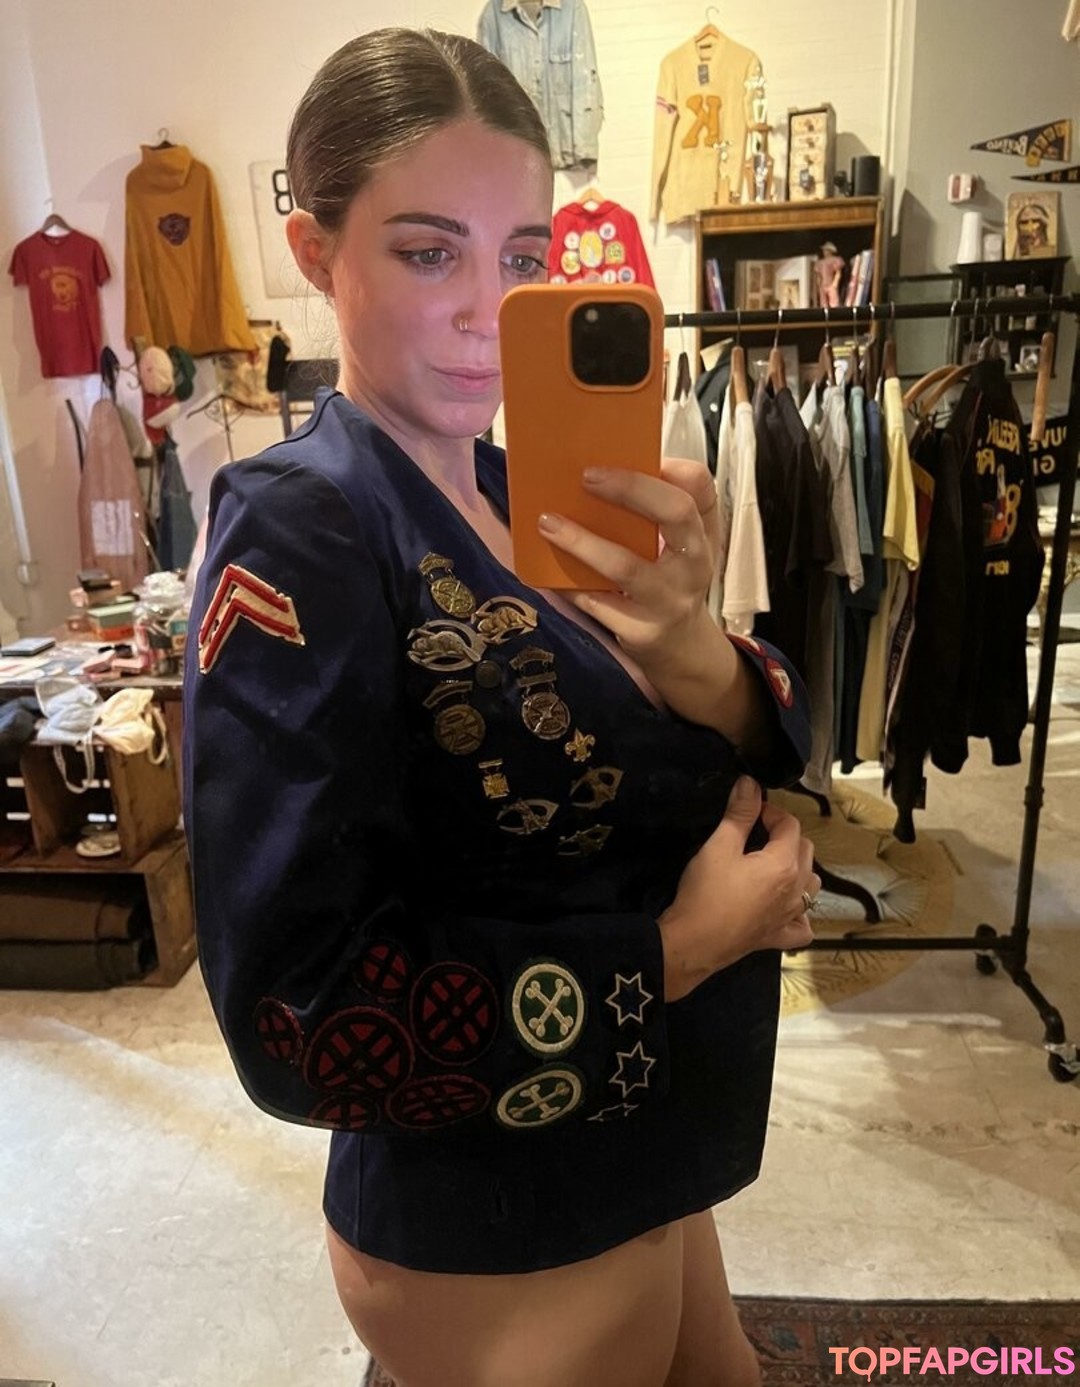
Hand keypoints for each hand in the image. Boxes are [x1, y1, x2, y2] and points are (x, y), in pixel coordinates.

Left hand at [537, 458, 766, 744]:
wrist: (682, 649)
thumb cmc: (671, 581)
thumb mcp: (681, 547)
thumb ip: (657, 514)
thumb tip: (597, 474)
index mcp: (704, 532)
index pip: (702, 488)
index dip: (673, 467)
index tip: (637, 455)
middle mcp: (695, 563)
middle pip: (676, 513)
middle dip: (630, 489)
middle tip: (586, 477)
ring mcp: (670, 599)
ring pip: (627, 566)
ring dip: (582, 542)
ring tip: (548, 523)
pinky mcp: (642, 630)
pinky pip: (597, 603)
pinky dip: (569, 585)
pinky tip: (546, 571)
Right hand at [658, 777, 818, 1001]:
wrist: (693, 942)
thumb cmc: (705, 893)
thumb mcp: (719, 846)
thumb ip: (739, 814)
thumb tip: (751, 783)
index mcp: (784, 864)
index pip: (790, 826)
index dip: (771, 812)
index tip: (750, 810)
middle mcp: (796, 889)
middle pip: (806, 851)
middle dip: (785, 835)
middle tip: (756, 833)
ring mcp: (790, 916)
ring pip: (811, 885)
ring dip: (798, 868)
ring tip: (771, 865)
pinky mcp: (779, 937)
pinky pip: (803, 924)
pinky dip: (799, 913)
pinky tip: (784, 907)